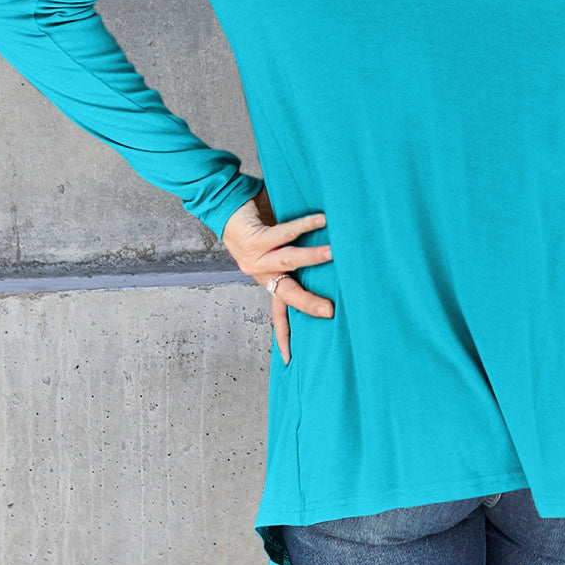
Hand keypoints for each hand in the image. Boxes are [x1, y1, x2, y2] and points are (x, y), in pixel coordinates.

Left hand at [222, 185, 333, 366]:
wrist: (227, 203)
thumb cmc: (259, 221)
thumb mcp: (279, 246)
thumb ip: (299, 252)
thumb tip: (338, 256)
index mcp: (268, 280)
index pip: (279, 312)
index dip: (285, 337)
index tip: (290, 360)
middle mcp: (261, 273)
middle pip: (288, 295)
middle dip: (309, 304)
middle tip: (331, 311)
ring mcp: (256, 258)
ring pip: (289, 260)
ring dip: (313, 257)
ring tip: (334, 253)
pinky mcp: (254, 238)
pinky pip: (284, 233)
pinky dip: (304, 226)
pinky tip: (321, 220)